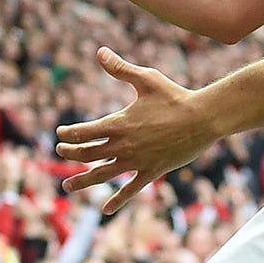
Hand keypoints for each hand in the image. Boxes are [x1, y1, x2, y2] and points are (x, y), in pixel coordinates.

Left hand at [54, 47, 215, 214]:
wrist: (203, 119)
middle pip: (87, 155)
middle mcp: (123, 145)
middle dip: (70, 154)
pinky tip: (106, 210)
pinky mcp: (151, 172)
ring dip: (82, 181)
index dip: (68, 135)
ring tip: (67, 185)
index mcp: (119, 123)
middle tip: (60, 153)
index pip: (83, 133)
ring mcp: (137, 161)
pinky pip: (130, 190)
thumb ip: (120, 68)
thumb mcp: (146, 79)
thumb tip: (99, 52)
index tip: (61, 134)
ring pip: (102, 175)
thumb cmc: (174, 96)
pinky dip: (117, 200)